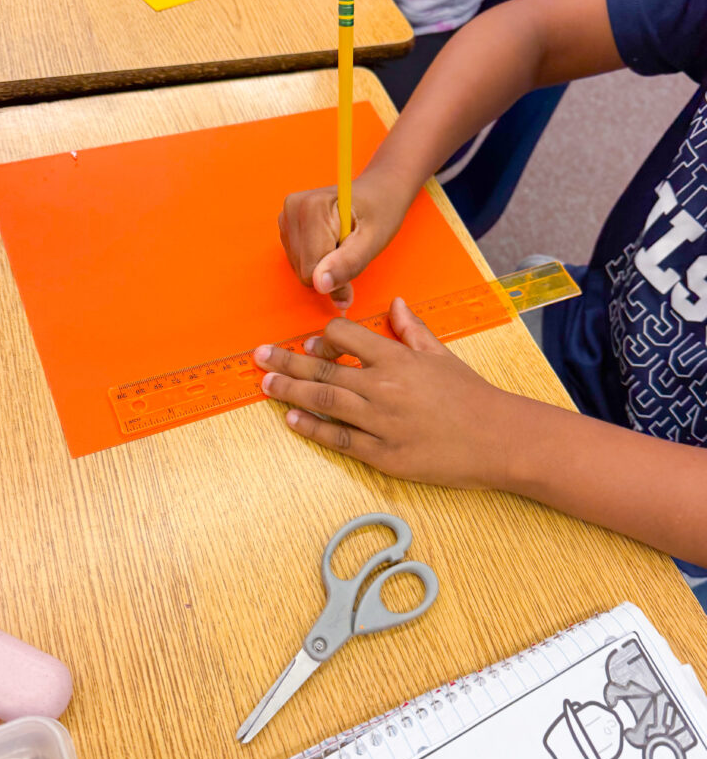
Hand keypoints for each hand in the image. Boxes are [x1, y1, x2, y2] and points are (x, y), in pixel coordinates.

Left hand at [254, 297, 517, 487]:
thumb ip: (413, 330)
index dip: (322, 338)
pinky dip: (313, 428)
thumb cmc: (472, 396)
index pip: (346, 336)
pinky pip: (339, 439)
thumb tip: (394, 304)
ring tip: (266, 385)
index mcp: (398, 358)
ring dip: (291, 391)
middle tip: (260, 357)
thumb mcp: (442, 355)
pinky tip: (292, 419)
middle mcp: (383, 387)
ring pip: (325, 401)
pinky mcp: (383, 454)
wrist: (498, 439)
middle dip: (287, 362)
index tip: (308, 342)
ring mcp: (381, 422)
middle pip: (324, 370)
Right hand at [278, 174, 405, 309]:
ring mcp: (286, 217)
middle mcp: (292, 209)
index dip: (337, 275)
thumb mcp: (372, 241)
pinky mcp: (286, 226)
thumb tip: (320, 285)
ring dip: (325, 265)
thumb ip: (347, 264)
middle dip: (330, 269)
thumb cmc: (380, 212)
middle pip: (304, 271)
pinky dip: (317, 259)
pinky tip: (331, 243)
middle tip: (351, 249)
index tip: (355, 259)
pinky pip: (298, 261)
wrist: (378, 192)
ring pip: (300, 268)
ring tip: (343, 244)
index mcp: (311, 208)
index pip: (311, 270)